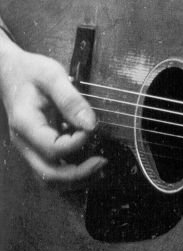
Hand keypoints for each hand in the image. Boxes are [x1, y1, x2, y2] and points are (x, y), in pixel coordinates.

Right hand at [0, 33, 105, 187]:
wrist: (10, 72)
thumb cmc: (31, 71)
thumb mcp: (52, 76)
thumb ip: (70, 100)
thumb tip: (90, 124)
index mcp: (26, 125)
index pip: (52, 148)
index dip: (77, 143)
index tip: (93, 127)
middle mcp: (24, 143)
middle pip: (48, 174)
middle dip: (78, 174)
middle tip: (103, 161)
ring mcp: (28, 149)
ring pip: (48, 178)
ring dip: (75, 179)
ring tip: (99, 167)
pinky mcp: (36, 148)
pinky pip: (51, 169)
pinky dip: (70, 172)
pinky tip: (88, 160)